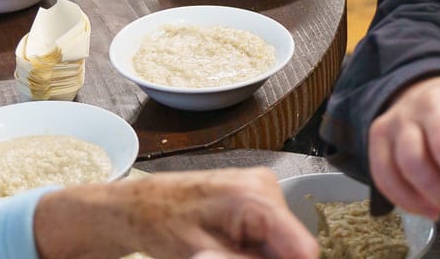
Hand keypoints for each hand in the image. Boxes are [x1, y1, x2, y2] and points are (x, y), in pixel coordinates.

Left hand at [30, 168, 317, 258]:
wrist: (137, 204)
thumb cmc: (160, 223)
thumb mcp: (201, 254)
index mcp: (255, 197)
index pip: (303, 247)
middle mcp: (267, 187)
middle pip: (292, 247)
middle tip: (223, 258)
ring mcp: (263, 190)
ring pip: (281, 244)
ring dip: (258, 257)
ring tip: (220, 254)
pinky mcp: (256, 198)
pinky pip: (268, 236)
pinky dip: (252, 251)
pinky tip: (226, 250)